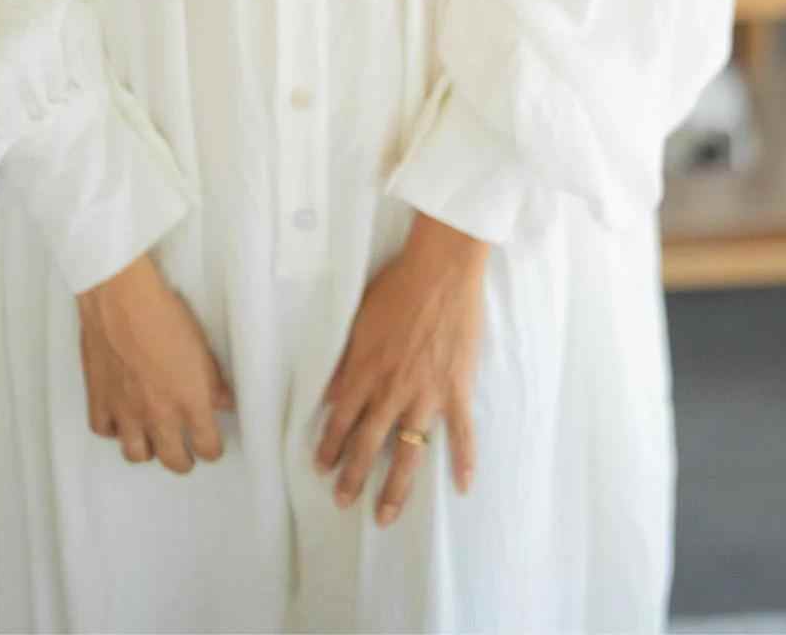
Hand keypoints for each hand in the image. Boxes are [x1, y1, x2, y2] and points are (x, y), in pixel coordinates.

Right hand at [76, 252, 235, 471]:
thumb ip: (214, 383)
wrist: (122, 299)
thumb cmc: (164, 315)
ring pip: (137, 455)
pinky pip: (104, 431)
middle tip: (185, 454)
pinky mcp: (99, 400)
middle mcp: (158, 415)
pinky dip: (113, 430)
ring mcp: (126, 411)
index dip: (212, 450)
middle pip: (173, 461)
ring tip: (153, 441)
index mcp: (189, 402)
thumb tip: (225, 402)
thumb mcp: (202, 348)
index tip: (211, 446)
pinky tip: (120, 420)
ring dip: (148, 450)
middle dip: (182, 461)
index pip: (207, 447)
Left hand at [314, 217, 485, 527]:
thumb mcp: (358, 321)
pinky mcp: (457, 389)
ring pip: (409, 452)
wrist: (441, 271)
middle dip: (352, 477)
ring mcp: (427, 394)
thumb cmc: (398, 287)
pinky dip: (463, 461)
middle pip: (368, 444)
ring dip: (395, 487)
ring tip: (385, 514)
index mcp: (365, 371)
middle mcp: (393, 390)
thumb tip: (330, 395)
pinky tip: (461, 486)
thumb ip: (345, 362)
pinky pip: (462, 433)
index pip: (340, 420)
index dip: (329, 446)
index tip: (321, 467)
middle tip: (343, 501)